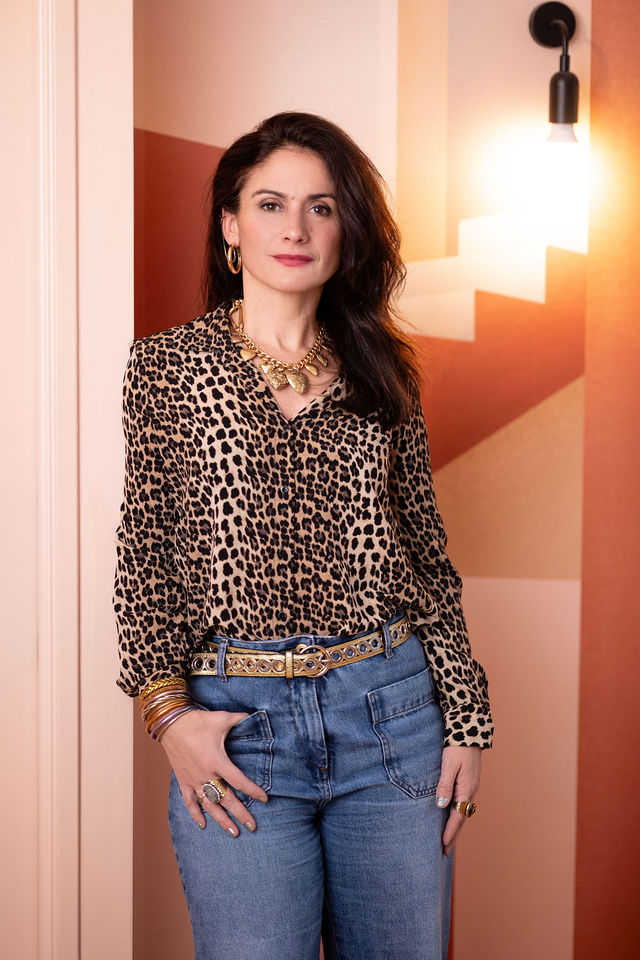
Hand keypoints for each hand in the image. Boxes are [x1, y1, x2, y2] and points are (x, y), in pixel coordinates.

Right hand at [159, 708, 268, 835]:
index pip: (239, 780)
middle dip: (240, 813)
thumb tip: (253, 715)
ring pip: (209, 805)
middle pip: (226, 799)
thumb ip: (239, 719)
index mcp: (217, 761)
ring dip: (221, 820)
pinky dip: (195, 813)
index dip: (252, 791)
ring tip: (233, 832)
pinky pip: (189, 801)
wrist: (171, 723)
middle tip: (252, 826)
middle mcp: (205, 774)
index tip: (265, 799)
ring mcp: (193, 780)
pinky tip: (203, 825)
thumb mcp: (222, 718)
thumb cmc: (198, 721)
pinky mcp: (183, 780)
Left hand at [435, 745, 481, 856]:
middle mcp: (471, 790)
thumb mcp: (449, 765)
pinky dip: (457, 814)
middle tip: (445, 852)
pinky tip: (452, 816)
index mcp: (467, 789)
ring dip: (455, 826)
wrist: (470, 730)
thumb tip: (441, 805)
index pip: (457, 816)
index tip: (443, 846)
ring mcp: (470, 786)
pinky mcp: (468, 781)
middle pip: (461, 818)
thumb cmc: (457, 747)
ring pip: (463, 811)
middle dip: (453, 835)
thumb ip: (445, 785)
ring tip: (448, 839)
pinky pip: (463, 803)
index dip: (450, 832)